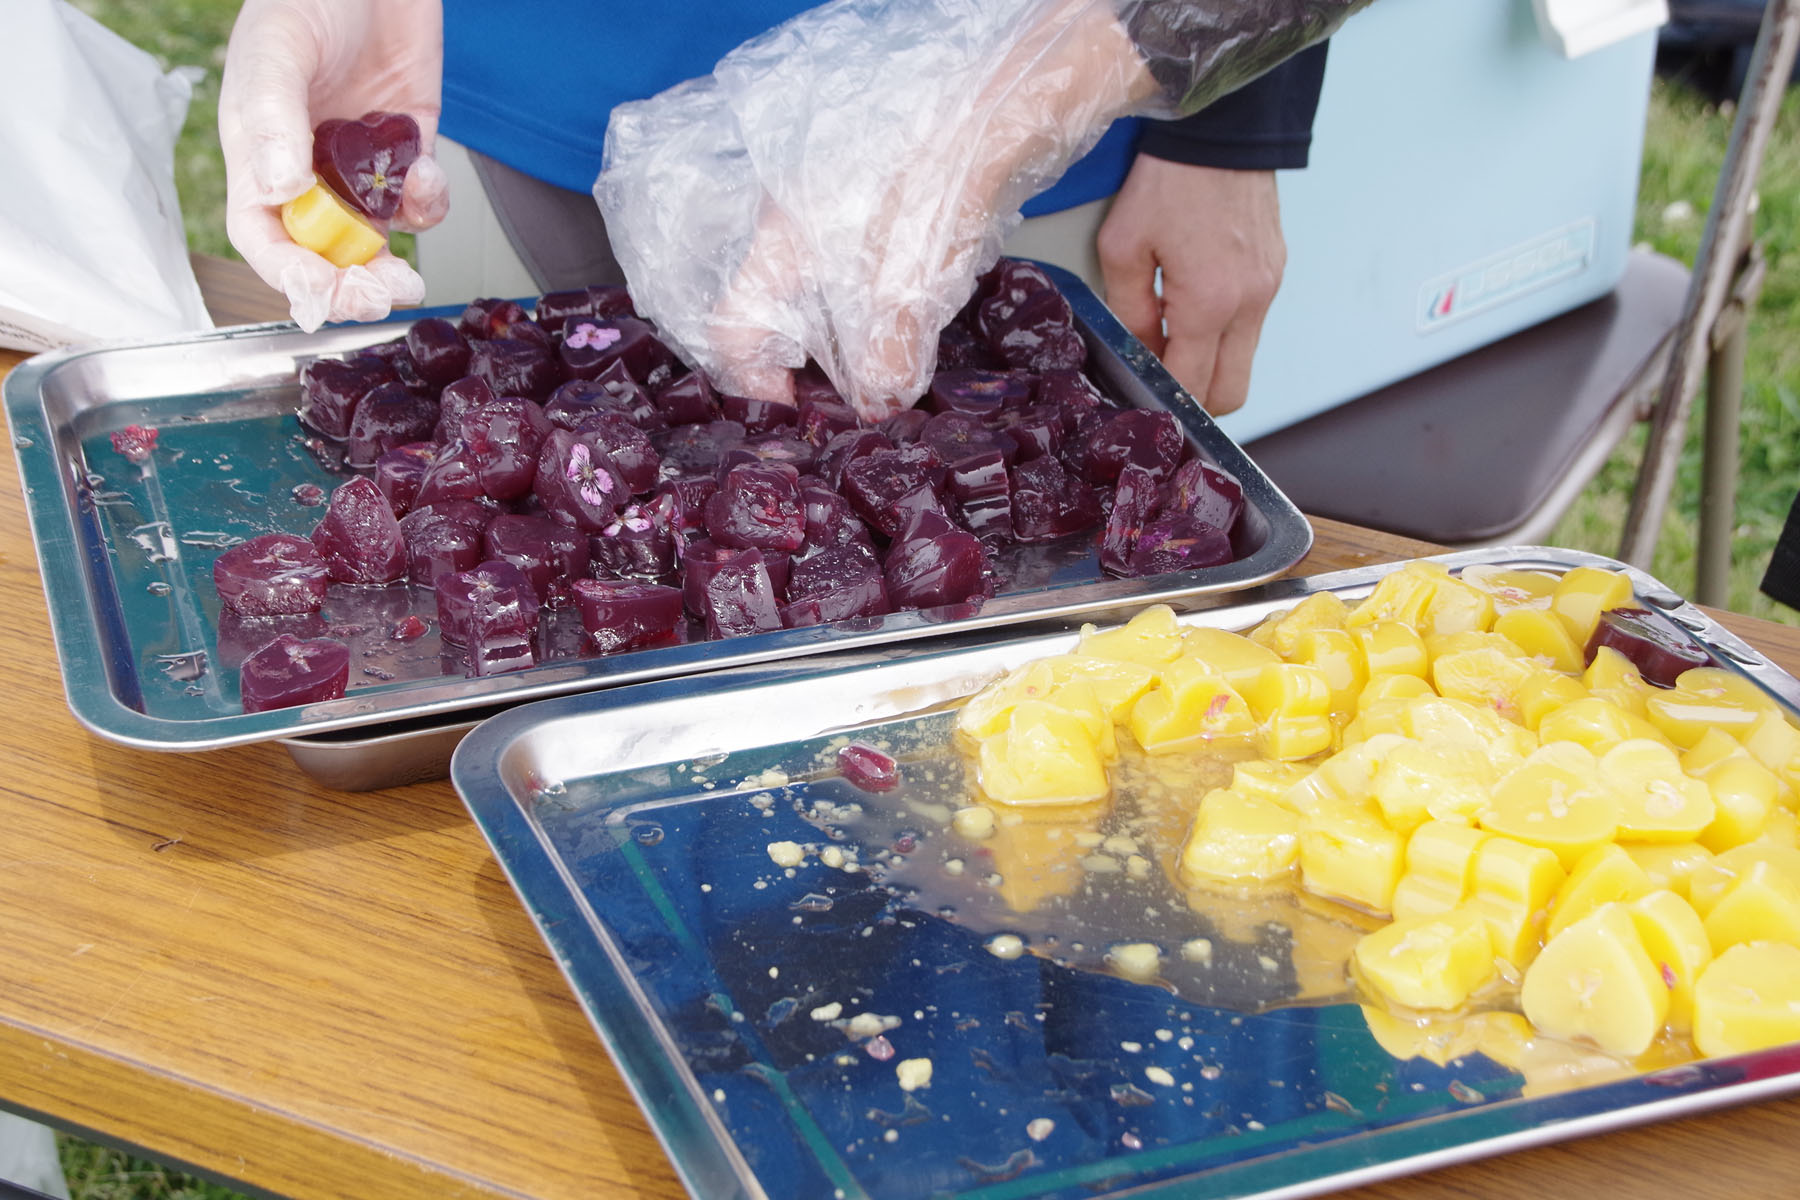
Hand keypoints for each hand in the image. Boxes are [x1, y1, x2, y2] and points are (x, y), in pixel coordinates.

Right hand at [218, 0, 448, 331]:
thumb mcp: (280, 49)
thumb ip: (274, 117)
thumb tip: (279, 186)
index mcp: (258, 151)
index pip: (263, 234)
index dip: (287, 273)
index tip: (320, 293)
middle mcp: (308, 168)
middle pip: (321, 252)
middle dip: (347, 286)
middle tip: (376, 297)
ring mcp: (359, 165)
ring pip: (373, 240)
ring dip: (389, 266)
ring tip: (406, 277)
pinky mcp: (406, 151)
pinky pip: (417, 200)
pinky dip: (426, 202)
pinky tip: (426, 175)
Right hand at [600, 0, 1156, 419]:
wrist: (994, 108)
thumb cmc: (932, 188)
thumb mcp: (905, 293)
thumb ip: (886, 358)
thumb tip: (878, 403)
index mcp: (780, 248)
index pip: (732, 328)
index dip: (754, 384)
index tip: (799, 416)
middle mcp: (795, 229)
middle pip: (778, 317)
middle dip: (810, 368)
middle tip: (852, 404)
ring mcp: (835, 213)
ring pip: (824, 296)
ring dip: (852, 342)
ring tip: (893, 373)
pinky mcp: (879, 204)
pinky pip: (864, 272)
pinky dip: (884, 308)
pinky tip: (920, 320)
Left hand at [1096, 156, 1284, 415]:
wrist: (1221, 128)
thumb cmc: (1168, 181)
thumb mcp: (1123, 246)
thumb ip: (1128, 310)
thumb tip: (1137, 350)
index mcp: (1209, 304)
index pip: (1192, 386)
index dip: (1163, 398)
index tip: (1139, 390)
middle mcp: (1249, 304)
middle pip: (1231, 393)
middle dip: (1195, 398)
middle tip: (1160, 376)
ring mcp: (1269, 289)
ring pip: (1244, 362)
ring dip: (1209, 363)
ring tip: (1171, 332)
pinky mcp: (1275, 272)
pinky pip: (1251, 326)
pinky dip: (1223, 332)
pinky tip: (1193, 303)